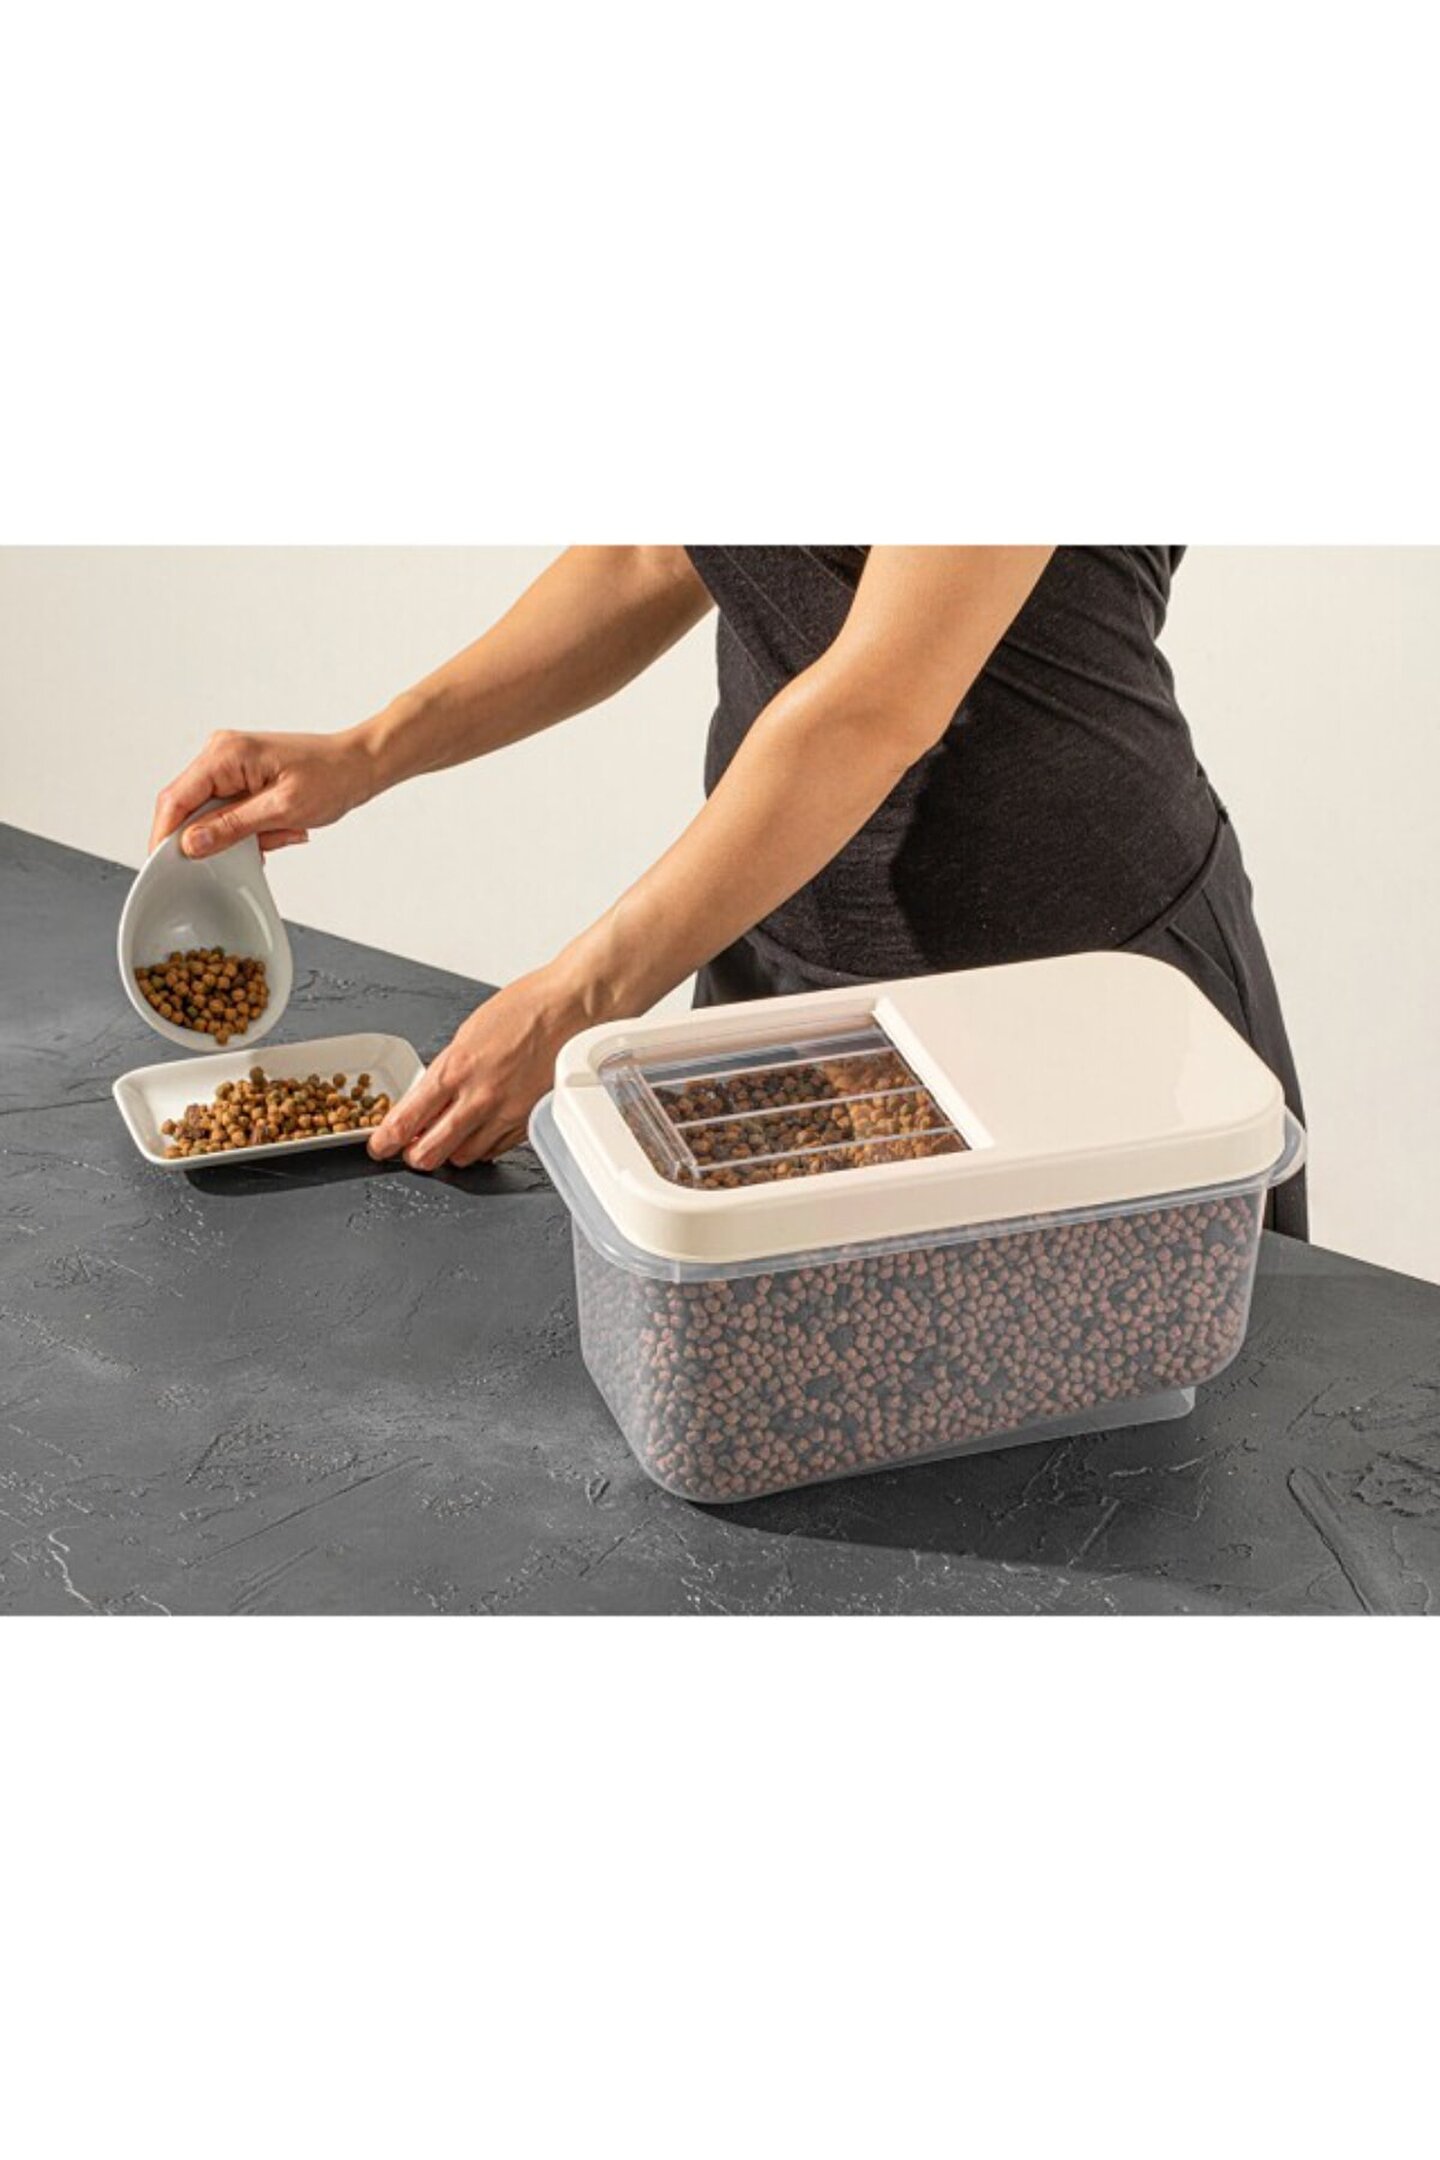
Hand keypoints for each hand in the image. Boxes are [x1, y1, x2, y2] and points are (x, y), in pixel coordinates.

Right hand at [149, 727, 378, 857]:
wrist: (360, 765)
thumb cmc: (332, 777)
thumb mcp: (282, 810)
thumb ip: (233, 827)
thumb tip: (192, 843)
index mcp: (225, 754)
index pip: (175, 798)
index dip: (164, 835)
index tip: (163, 865)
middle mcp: (221, 753)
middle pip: (186, 806)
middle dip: (210, 837)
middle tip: (235, 856)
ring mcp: (230, 764)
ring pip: (209, 813)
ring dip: (237, 834)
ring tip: (279, 832)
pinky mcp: (241, 777)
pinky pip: (228, 810)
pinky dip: (248, 828)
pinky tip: (279, 829)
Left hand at [368, 967, 586, 1170]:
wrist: (571, 1009)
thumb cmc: (525, 1009)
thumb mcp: (468, 1033)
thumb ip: (447, 1070)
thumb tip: (428, 1098)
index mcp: (456, 1069)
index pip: (407, 1119)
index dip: (385, 1141)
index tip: (379, 1146)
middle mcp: (479, 1097)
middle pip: (430, 1152)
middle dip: (415, 1155)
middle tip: (411, 1148)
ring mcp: (505, 1114)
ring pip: (463, 1157)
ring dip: (450, 1152)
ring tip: (449, 1136)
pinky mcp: (528, 1122)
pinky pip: (495, 1150)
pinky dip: (482, 1146)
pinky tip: (479, 1131)